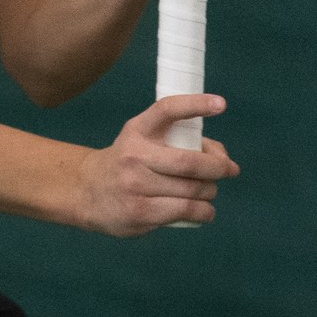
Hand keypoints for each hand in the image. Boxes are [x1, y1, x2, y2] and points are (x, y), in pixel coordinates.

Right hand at [73, 95, 237, 235]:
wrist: (86, 192)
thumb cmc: (129, 164)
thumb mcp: (144, 142)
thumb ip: (182, 142)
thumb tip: (223, 158)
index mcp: (138, 130)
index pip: (167, 110)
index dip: (195, 104)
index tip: (221, 104)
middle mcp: (134, 155)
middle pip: (189, 161)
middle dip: (218, 167)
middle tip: (229, 170)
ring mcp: (135, 185)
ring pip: (192, 189)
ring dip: (210, 191)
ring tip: (209, 192)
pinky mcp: (139, 212)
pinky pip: (184, 210)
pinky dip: (204, 211)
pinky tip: (205, 211)